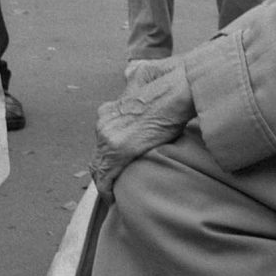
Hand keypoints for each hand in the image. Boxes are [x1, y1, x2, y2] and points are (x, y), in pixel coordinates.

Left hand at [89, 63, 195, 198]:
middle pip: (98, 154)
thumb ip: (134, 84)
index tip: (117, 163)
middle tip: (114, 184)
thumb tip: (131, 74)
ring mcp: (108, 137)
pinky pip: (106, 178)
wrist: (177, 89)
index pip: (103, 138)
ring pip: (98, 167)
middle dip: (104, 169)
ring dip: (106, 181)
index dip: (107, 153)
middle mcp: (103, 123)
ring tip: (115, 194)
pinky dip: (108, 190)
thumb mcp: (143, 78)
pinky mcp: (118, 151)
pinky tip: (113, 200)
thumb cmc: (168, 85)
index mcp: (109, 110)